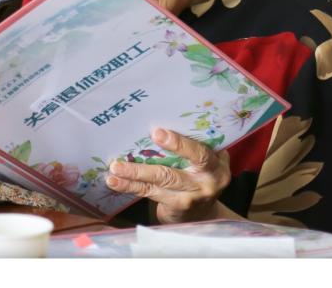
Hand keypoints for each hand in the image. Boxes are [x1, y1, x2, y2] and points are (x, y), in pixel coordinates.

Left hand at [106, 128, 230, 223]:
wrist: (204, 213)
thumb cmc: (201, 175)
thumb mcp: (207, 161)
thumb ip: (194, 146)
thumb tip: (163, 118)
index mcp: (216, 166)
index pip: (199, 154)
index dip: (179, 144)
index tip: (157, 134)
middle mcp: (206, 184)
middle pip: (171, 175)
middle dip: (144, 168)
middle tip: (121, 162)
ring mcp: (190, 198)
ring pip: (158, 184)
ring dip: (133, 176)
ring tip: (115, 169)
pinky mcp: (176, 208)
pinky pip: (150, 193)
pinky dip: (131, 186)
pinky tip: (116, 182)